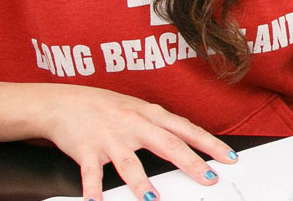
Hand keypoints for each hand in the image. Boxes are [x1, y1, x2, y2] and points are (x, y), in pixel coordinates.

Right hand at [32, 83, 237, 200]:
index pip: (187, 130)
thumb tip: (188, 143)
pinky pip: (91, 173)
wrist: (63, 102)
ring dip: (141, 183)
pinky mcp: (86, 150)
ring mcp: (110, 138)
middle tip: (209, 178)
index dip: (210, 144)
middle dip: (191, 163)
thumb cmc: (103, 107)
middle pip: (168, 145)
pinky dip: (94, 190)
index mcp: (150, 114)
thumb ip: (160, 126)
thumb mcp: (137, 109)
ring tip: (153, 200)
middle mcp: (133, 125)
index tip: (229, 157)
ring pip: (130, 163)